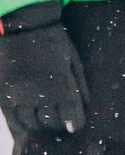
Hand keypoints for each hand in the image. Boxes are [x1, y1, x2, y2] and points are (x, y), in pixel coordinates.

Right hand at [0, 5, 86, 134]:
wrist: (23, 26)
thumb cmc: (52, 41)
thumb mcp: (73, 60)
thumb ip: (79, 85)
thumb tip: (85, 105)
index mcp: (62, 86)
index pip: (72, 117)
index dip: (74, 124)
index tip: (74, 126)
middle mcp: (41, 94)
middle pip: (51, 123)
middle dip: (57, 124)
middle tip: (58, 121)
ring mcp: (20, 95)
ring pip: (31, 123)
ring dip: (39, 125)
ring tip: (41, 119)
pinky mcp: (3, 93)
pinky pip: (12, 119)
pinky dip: (19, 127)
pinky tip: (24, 128)